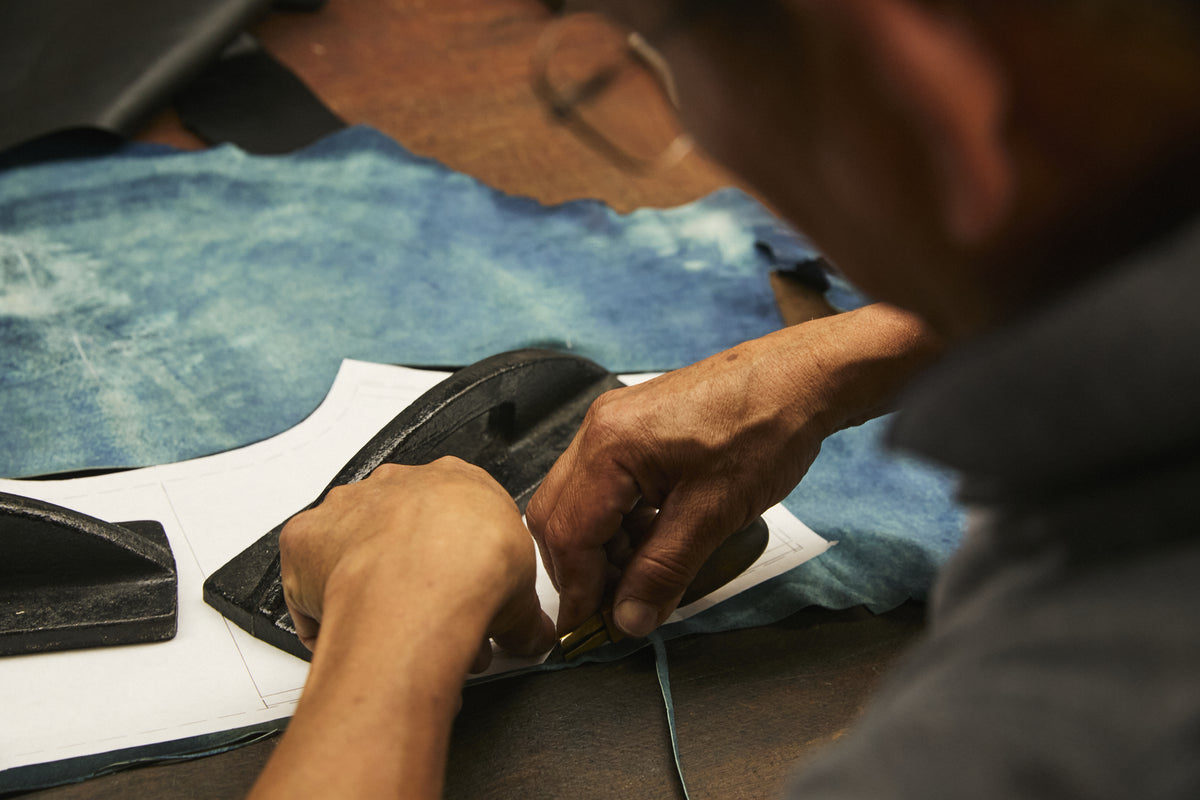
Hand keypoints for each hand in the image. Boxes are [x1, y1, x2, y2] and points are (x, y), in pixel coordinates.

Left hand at [252, 458, 554, 799]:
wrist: (424, 587)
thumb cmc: (475, 572)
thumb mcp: (523, 594)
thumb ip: (524, 613)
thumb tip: (530, 636)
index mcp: (456, 481)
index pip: (457, 514)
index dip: (461, 562)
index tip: (464, 593)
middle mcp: (398, 484)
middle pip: (400, 527)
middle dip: (413, 572)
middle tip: (430, 620)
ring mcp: (349, 506)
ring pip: (351, 545)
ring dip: (366, 583)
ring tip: (389, 632)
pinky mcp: (306, 538)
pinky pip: (306, 577)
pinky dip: (317, 607)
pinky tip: (343, 633)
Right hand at [527, 304, 939, 637]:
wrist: (802, 379)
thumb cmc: (764, 431)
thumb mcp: (713, 514)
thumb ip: (664, 570)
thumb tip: (629, 619)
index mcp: (609, 446)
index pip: (568, 534)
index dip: (576, 589)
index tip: (588, 630)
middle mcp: (599, 430)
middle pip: (558, 516)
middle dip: (579, 570)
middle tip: (613, 609)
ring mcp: (614, 425)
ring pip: (579, 503)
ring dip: (601, 549)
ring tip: (641, 580)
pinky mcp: (634, 428)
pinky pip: (605, 486)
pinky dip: (619, 523)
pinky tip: (652, 543)